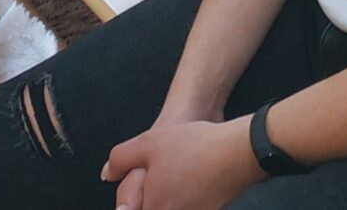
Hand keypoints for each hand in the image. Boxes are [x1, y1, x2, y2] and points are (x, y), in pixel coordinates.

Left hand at [103, 115, 259, 209]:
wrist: (238, 153)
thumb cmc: (191, 149)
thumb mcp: (149, 143)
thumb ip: (121, 160)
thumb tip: (108, 174)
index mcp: (152, 209)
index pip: (132, 208)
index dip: (132, 202)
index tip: (132, 198)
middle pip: (156, 206)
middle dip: (149, 198)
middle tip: (154, 179)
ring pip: (175, 205)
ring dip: (172, 197)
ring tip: (178, 172)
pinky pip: (193, 205)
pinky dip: (190, 195)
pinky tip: (195, 176)